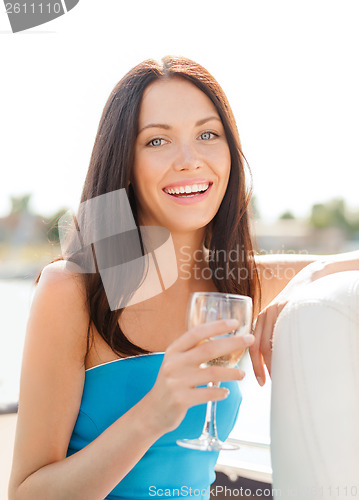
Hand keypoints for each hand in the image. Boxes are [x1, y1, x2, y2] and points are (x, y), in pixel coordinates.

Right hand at [146, 319, 254, 433]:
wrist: (153, 411)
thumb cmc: (171, 383)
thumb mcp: (176, 362)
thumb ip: (192, 350)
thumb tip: (220, 337)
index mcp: (173, 350)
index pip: (196, 332)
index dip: (216, 326)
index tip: (234, 323)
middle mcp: (174, 363)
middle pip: (208, 349)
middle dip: (232, 343)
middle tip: (250, 339)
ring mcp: (176, 382)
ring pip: (212, 372)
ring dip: (231, 372)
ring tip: (242, 374)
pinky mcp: (181, 399)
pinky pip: (207, 393)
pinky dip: (220, 392)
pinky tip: (226, 392)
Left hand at [250, 260, 327, 385]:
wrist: (308, 281)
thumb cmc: (295, 304)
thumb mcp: (280, 317)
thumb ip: (274, 333)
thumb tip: (274, 362)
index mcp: (261, 319)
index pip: (253, 346)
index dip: (255, 365)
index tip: (260, 381)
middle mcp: (265, 316)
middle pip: (259, 346)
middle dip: (262, 367)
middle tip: (268, 383)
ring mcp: (277, 312)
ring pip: (271, 342)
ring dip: (274, 361)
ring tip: (281, 375)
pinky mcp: (289, 308)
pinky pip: (284, 332)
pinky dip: (286, 347)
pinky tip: (292, 358)